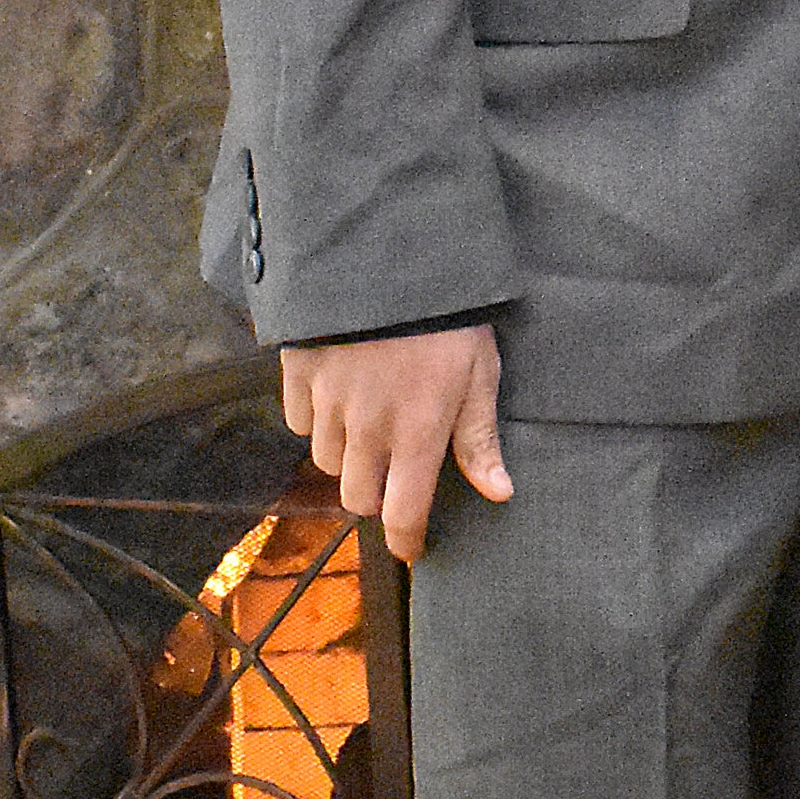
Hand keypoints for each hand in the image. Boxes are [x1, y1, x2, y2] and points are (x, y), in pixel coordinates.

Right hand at [280, 324, 510, 564]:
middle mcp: (367, 429)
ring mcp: (329, 402)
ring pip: (328, 461)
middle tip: (396, 466)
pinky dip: (318, 416)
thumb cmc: (448, 314)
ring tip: (371, 420)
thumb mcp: (480, 370)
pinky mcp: (299, 374)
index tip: (413, 545)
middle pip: (358, 497)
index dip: (407, 539)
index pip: (402, 515)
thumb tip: (499, 493)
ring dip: (349, 453)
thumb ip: (480, 435)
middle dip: (378, 491)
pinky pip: (301, 420)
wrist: (392, 253)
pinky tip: (341, 392)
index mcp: (417, 433)